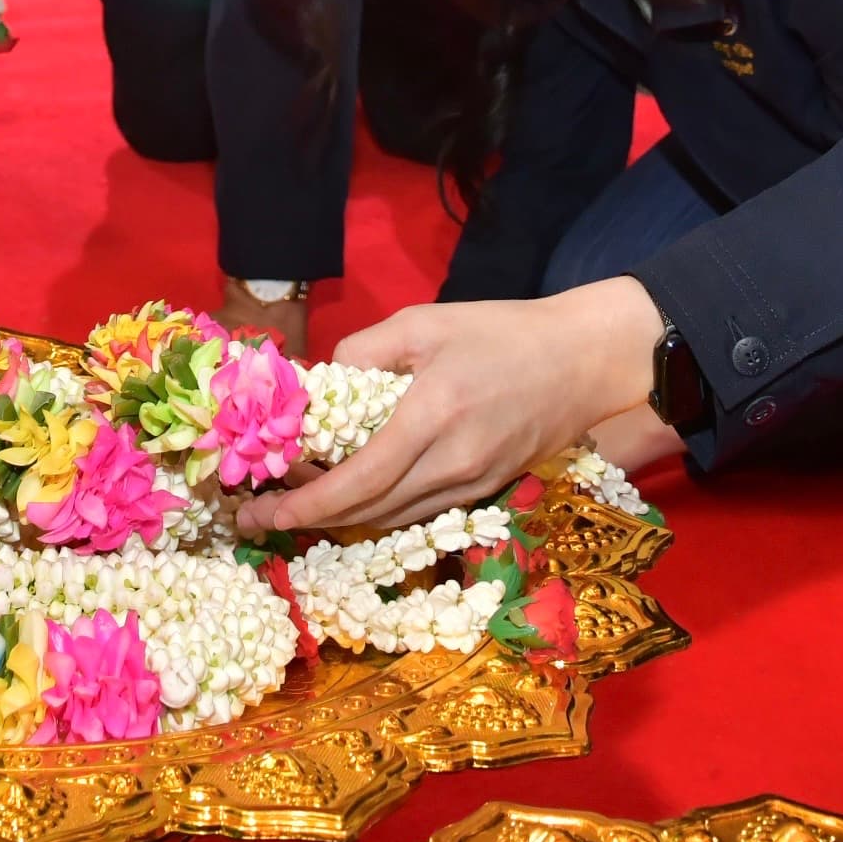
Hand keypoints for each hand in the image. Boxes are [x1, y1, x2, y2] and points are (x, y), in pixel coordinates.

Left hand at [232, 278, 663, 536]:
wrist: (584, 361)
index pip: (356, 482)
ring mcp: (471, 485)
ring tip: (300, 502)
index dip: (303, 505)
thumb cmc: (503, 332)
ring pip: (390, 519)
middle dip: (307, 519)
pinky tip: (356, 495)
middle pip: (366, 512)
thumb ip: (362, 352)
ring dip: (340, 518)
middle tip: (260, 514)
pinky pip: (418, 512)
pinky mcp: (486, 492)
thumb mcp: (425, 322)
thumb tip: (315, 387)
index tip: (258, 513)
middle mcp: (451, 464)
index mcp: (432, 416)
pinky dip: (378, 510)